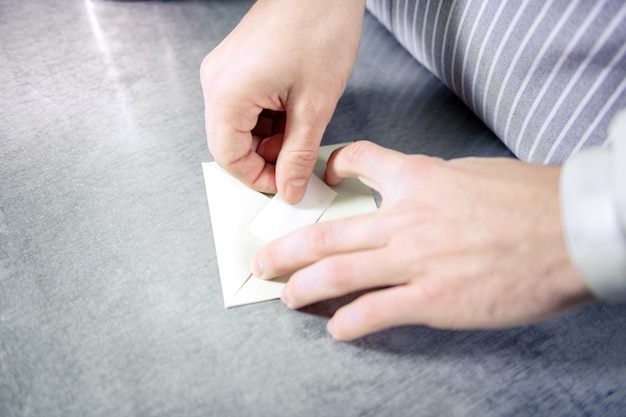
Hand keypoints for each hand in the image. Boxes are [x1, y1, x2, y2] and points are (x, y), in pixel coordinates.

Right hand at [201, 0, 365, 202]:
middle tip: (298, 158)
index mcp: (227, 94)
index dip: (257, 178)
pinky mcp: (236, 65)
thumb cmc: (320, 30)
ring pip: (240, 126)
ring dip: (270, 138)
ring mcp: (224, 71)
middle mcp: (216, 82)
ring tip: (303, 125)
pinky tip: (294, 110)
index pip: (228, 157)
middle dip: (265, 158)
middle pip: (230, 143)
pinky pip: (245, 106)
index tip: (286, 184)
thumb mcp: (315, 104)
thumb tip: (290, 189)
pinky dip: (269, 118)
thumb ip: (299, 154)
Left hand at [251, 141, 594, 340]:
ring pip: (338, 272)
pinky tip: (337, 328)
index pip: (360, 161)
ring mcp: (414, 261)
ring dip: (304, 286)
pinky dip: (348, 322)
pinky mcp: (432, 299)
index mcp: (418, 179)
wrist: (570, 230)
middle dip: (287, 249)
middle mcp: (405, 219)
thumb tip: (416, 190)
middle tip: (262, 260)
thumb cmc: (529, 199)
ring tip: (286, 295)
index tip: (323, 176)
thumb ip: (435, 183)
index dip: (334, 166)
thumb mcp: (472, 172)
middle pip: (328, 233)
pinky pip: (375, 311)